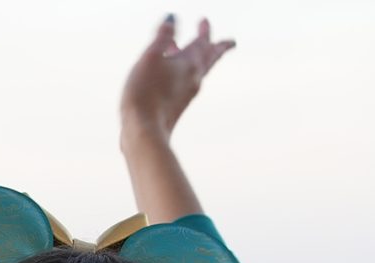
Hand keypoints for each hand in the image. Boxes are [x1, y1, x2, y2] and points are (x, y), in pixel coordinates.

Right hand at [120, 15, 234, 144]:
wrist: (144, 131)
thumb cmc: (145, 94)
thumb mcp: (150, 58)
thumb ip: (162, 37)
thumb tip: (172, 18)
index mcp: (189, 64)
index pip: (203, 42)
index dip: (205, 31)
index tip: (205, 21)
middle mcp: (193, 79)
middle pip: (210, 59)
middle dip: (217, 48)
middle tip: (229, 42)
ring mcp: (187, 95)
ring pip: (199, 72)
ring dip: (200, 60)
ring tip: (196, 53)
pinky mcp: (178, 106)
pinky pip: (186, 83)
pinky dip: (185, 73)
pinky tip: (174, 75)